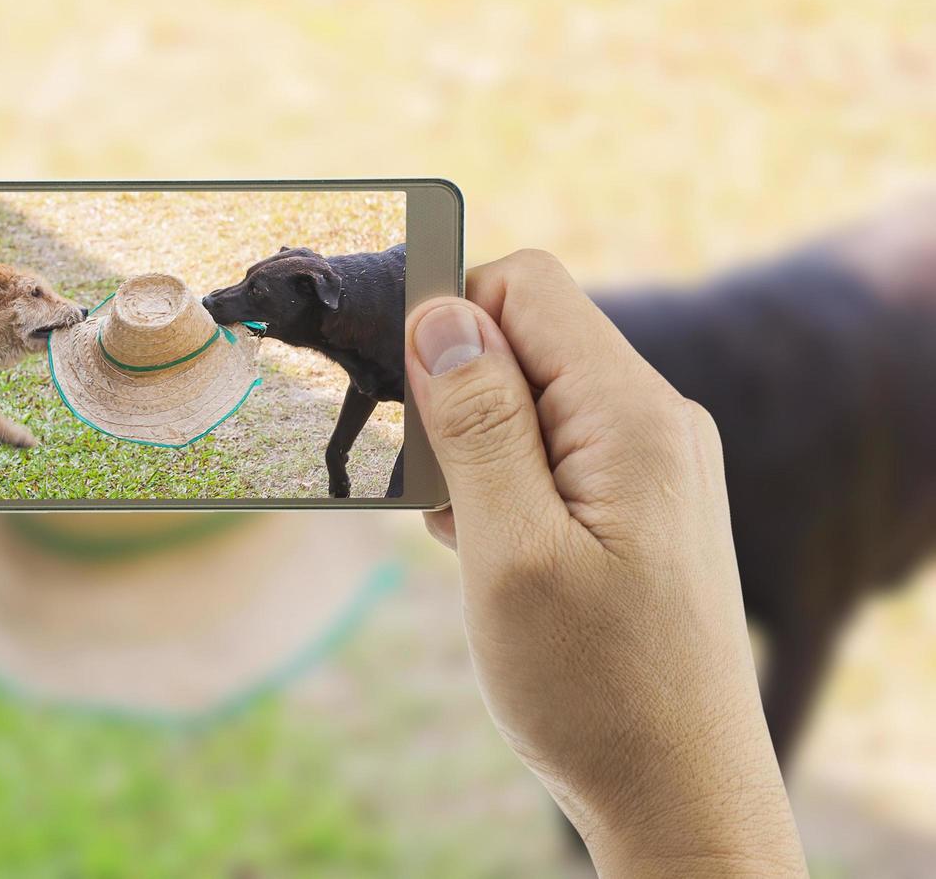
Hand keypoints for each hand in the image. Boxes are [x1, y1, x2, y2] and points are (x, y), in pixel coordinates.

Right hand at [406, 251, 806, 876]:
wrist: (676, 794)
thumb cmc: (593, 686)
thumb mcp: (510, 550)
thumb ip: (478, 424)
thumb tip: (442, 314)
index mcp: (630, 415)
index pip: (525, 287)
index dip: (450, 318)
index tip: (406, 397)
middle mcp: (652, 422)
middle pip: (526, 339)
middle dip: (456, 396)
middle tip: (435, 493)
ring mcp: (650, 466)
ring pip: (530, 401)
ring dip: (473, 452)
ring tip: (469, 541)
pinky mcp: (637, 506)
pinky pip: (551, 454)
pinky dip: (501, 487)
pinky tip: (491, 557)